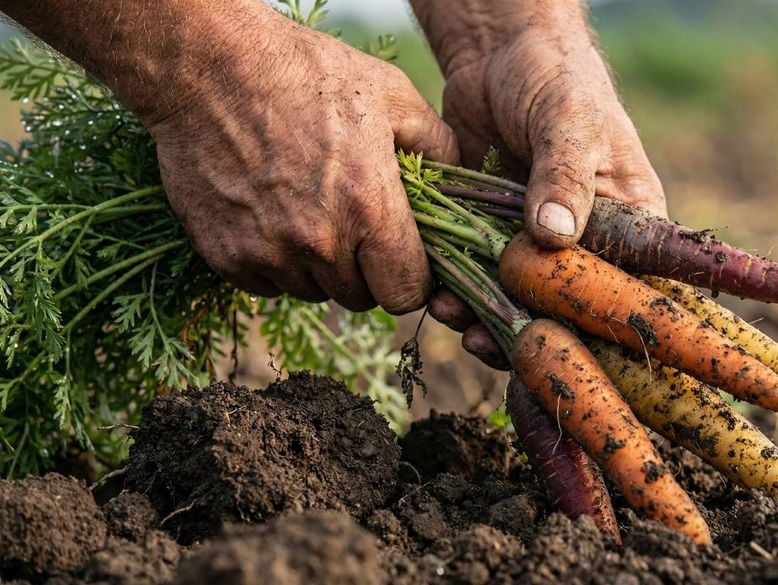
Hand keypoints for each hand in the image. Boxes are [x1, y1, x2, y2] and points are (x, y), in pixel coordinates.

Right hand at [147, 11, 457, 311]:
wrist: (208, 66)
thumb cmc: (307, 75)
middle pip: (360, 299)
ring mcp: (268, 253)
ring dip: (320, 269)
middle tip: (355, 228)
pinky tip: (274, 215)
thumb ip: (438, 147)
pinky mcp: (226, 256)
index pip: (406, 294)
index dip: (410, 280)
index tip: (402, 258)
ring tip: (311, 212)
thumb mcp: (392, 96)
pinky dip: (276, 263)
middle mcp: (319, 242)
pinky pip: (267, 285)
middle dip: (366, 272)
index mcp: (369, 208)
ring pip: (313, 293)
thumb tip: (456, 188)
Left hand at [414, 2, 666, 367]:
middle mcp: (585, 240)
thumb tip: (555, 236)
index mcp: (627, 219)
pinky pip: (479, 276)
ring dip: (488, 320)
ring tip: (457, 320)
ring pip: (518, 299)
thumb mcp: (570, 119)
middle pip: (568, 307)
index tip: (566, 348)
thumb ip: (565, 176)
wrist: (498, 50)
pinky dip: (461, 292)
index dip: (600, 324)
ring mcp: (534, 241)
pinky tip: (441, 299)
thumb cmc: (557, 76)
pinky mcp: (490, 233)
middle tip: (496, 346)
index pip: (627, 286)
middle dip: (534, 332)